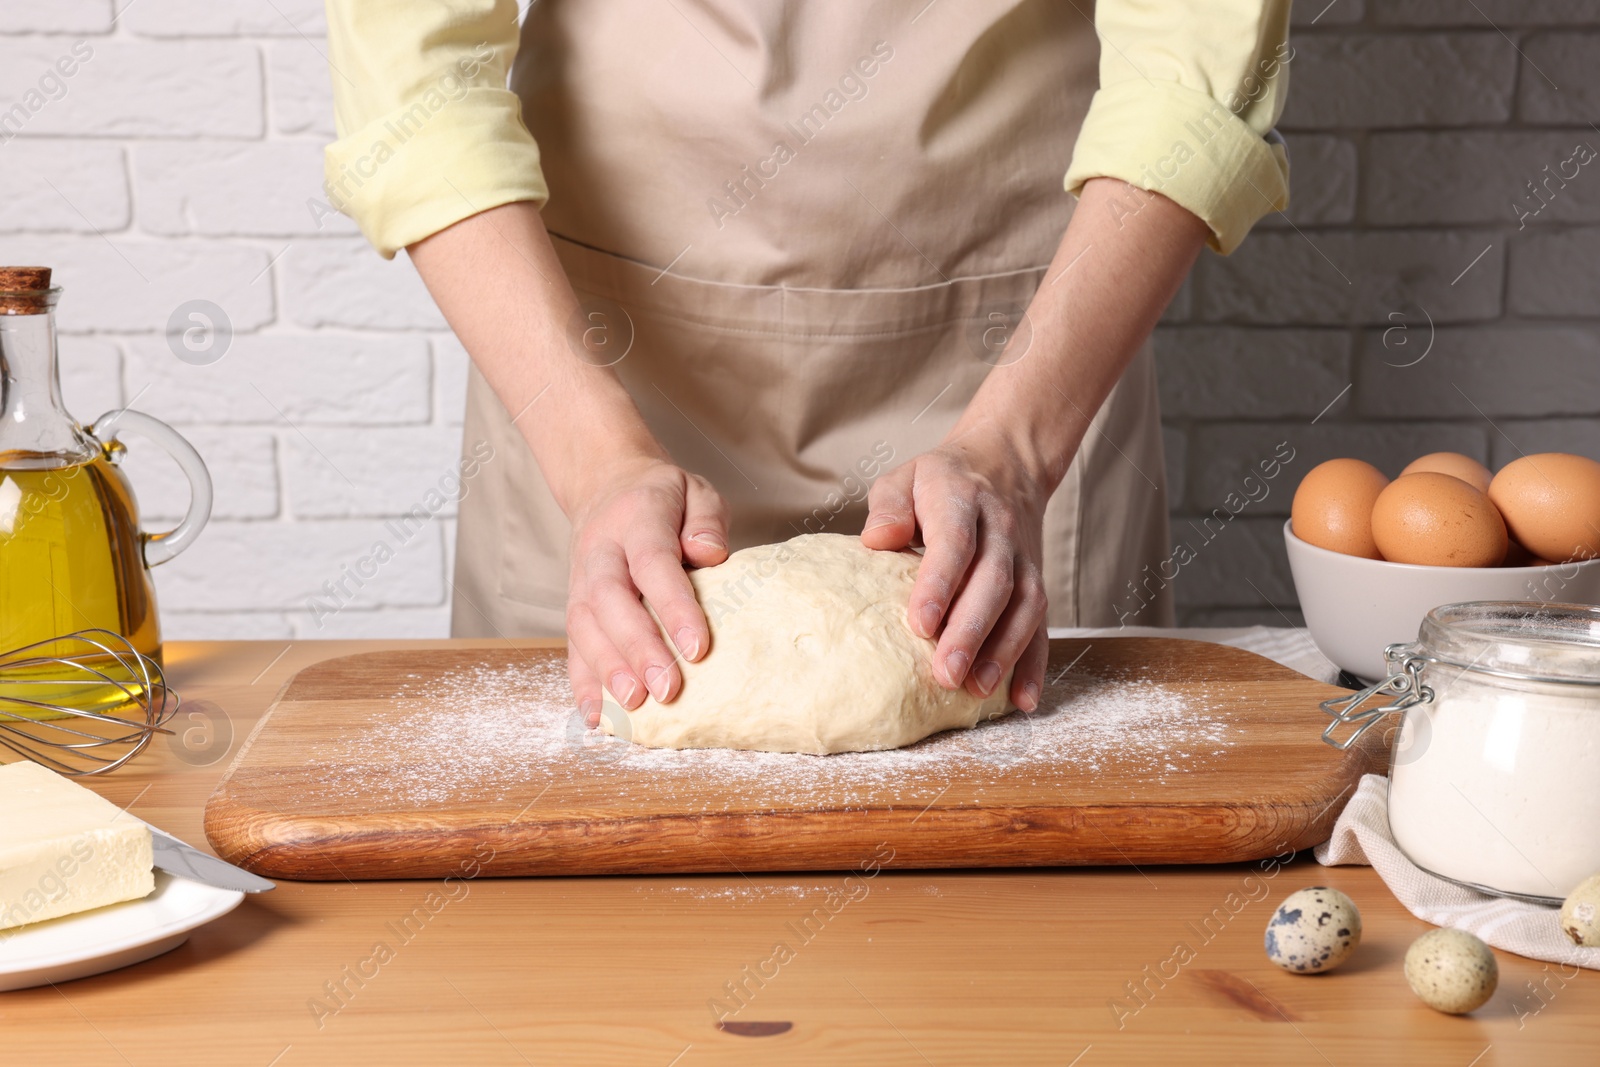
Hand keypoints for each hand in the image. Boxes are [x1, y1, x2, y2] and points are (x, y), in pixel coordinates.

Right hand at [566, 457, 730, 725]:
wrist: (603, 486)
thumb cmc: (662, 498)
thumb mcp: (694, 491)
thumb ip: (706, 521)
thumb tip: (710, 555)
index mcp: (635, 518)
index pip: (653, 564)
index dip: (674, 606)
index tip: (698, 648)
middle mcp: (600, 551)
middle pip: (610, 600)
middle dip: (637, 648)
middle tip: (667, 689)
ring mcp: (579, 580)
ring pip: (584, 626)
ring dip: (607, 669)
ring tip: (634, 706)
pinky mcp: (574, 606)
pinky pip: (572, 646)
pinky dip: (583, 684)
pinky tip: (600, 717)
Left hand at [860, 428, 1050, 711]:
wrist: (1005, 463)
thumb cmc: (940, 482)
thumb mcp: (906, 477)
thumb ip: (888, 506)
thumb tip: (877, 539)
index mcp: (962, 500)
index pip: (955, 543)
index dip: (940, 584)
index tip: (920, 624)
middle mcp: (1000, 530)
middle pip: (994, 582)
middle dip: (971, 631)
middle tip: (947, 674)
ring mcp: (1025, 558)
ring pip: (1025, 605)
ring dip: (1004, 651)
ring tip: (977, 690)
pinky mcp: (1037, 582)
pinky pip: (1042, 624)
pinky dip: (1035, 663)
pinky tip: (1023, 699)